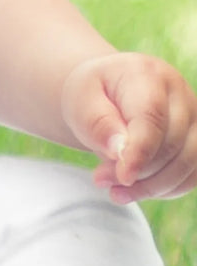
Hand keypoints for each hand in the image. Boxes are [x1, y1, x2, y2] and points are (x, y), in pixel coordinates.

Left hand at [62, 53, 196, 202]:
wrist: (105, 91)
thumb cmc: (91, 95)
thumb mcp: (80, 101)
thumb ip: (98, 124)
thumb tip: (120, 153)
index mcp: (146, 75)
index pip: (152, 117)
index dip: (140, 152)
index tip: (123, 177)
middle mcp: (179, 91)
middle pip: (172, 143)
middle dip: (138, 172)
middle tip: (100, 179)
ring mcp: (194, 114)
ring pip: (190, 161)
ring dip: (154, 186)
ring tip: (116, 191)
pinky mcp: (196, 137)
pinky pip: (193, 172)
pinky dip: (168, 188)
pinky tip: (137, 190)